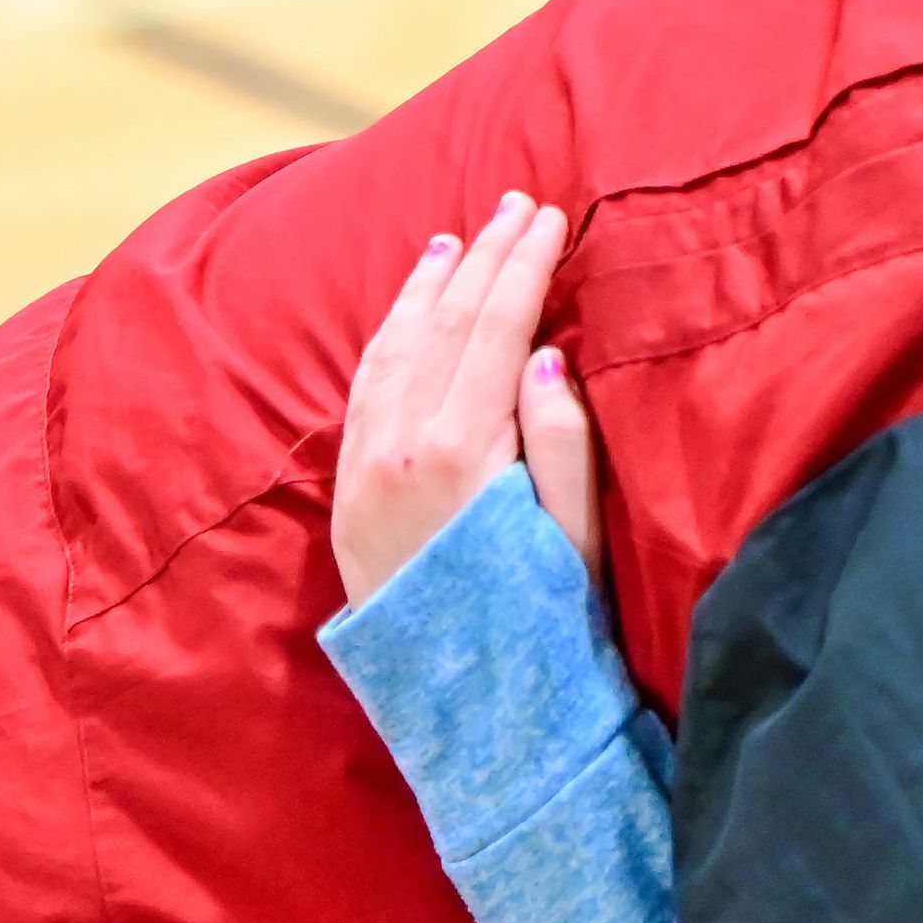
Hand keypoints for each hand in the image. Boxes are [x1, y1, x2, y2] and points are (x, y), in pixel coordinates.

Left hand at [330, 192, 570, 603]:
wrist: (465, 718)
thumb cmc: (543, 629)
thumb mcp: (575, 539)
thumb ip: (562, 442)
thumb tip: (543, 354)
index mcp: (462, 454)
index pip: (494, 329)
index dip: (523, 267)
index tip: (549, 217)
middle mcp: (400, 452)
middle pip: (443, 326)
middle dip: (482, 258)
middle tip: (516, 204)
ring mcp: (365, 472)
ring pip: (392, 350)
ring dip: (425, 288)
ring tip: (454, 239)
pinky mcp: (347, 497)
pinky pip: (363, 391)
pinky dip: (386, 339)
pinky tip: (405, 315)